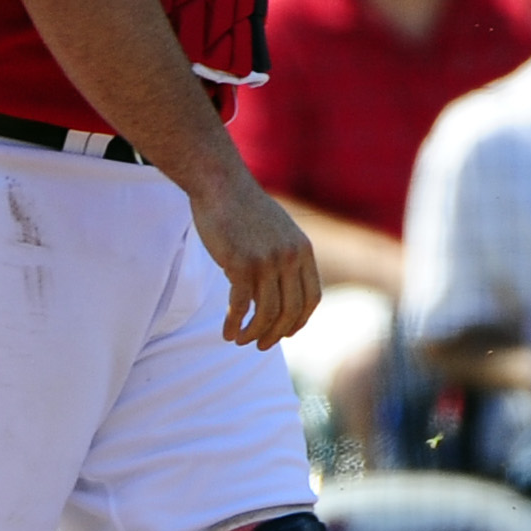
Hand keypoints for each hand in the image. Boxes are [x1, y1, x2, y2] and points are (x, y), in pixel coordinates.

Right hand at [187, 168, 319, 349]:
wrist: (220, 184)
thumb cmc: (243, 207)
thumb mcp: (277, 230)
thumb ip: (284, 255)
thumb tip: (280, 286)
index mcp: (303, 250)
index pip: (310, 298)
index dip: (299, 321)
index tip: (284, 332)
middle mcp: (290, 257)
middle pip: (290, 310)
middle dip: (275, 334)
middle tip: (260, 346)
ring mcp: (266, 261)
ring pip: (266, 312)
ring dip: (254, 333)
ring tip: (240, 340)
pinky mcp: (240, 264)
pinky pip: (241, 305)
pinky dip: (234, 324)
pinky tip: (226, 332)